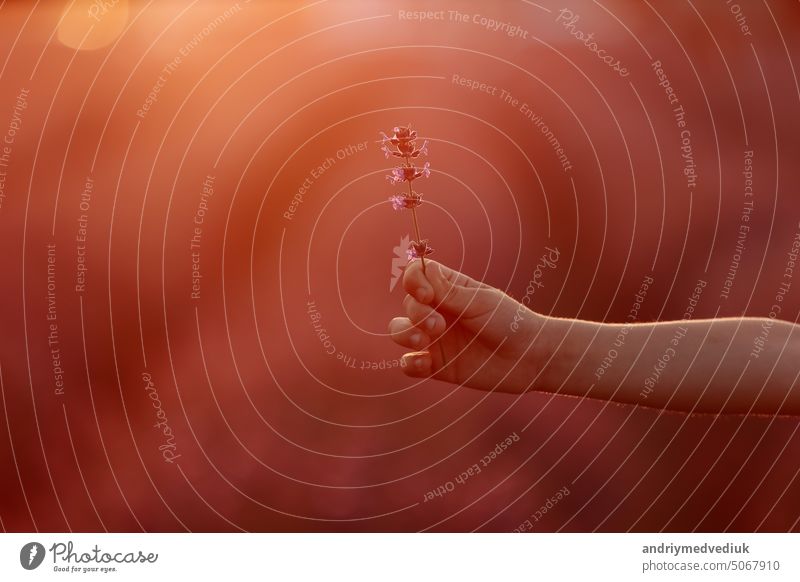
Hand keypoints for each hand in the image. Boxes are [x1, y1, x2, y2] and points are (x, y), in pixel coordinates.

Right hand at [388, 259, 548, 392]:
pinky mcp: (437, 366)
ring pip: (399, 331)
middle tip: (440, 326)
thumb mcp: (479, 302)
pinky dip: (410, 363)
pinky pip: (409, 364)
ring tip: (425, 341)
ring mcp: (435, 339)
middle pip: (408, 303)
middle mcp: (438, 311)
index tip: (428, 295)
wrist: (529, 357)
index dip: (414, 282)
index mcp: (449, 288)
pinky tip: (425, 362)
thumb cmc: (509, 322)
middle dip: (417, 313)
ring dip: (404, 333)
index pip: (416, 276)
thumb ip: (447, 291)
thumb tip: (421, 268)